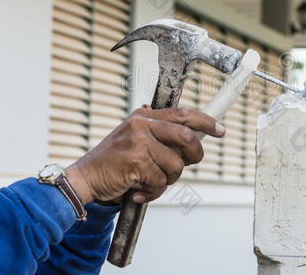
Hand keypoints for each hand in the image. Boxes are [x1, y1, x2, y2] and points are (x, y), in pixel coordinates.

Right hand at [64, 105, 224, 204]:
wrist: (85, 178)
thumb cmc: (114, 163)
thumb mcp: (134, 139)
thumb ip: (158, 135)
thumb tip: (192, 137)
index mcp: (144, 116)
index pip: (183, 113)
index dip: (206, 121)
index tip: (221, 129)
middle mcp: (141, 124)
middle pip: (187, 137)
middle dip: (194, 156)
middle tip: (188, 165)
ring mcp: (139, 141)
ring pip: (176, 165)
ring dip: (168, 180)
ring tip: (149, 182)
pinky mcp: (136, 161)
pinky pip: (161, 181)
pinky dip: (153, 192)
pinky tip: (138, 191)